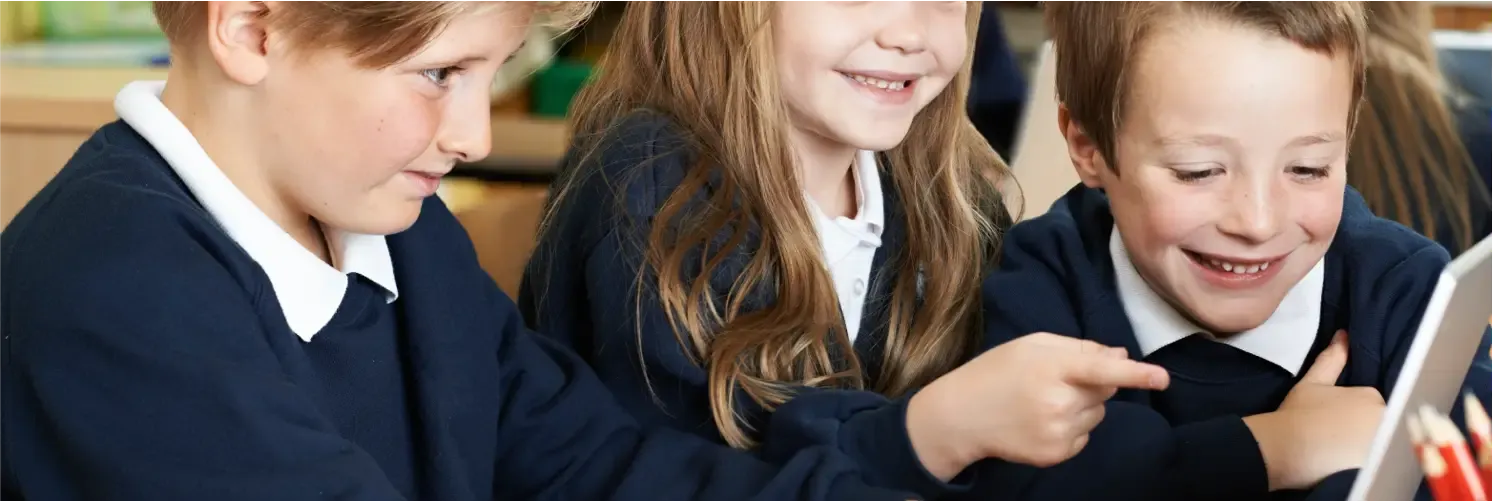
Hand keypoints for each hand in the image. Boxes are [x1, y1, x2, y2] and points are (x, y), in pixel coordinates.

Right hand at [906, 333, 1170, 479]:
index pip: (1101, 370)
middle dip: (1093, 383)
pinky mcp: (1055, 454)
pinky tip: (1042, 420)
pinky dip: (1073, 428)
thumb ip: (1079, 347)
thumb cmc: (996, 372)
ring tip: (1044, 401)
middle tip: (1056, 379)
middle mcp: (1057, 403)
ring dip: (1082, 406)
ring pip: (1098, 415)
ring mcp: (1057, 432)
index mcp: (1051, 369)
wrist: (961, 416)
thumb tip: (1121, 356)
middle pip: (1106, 391)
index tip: (1162, 378)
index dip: (1135, 374)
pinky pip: (1085, 437)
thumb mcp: (1032, 346)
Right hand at [1243, 330, 1385, 490]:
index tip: (1332, 421)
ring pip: (1379, 444)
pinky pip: (1377, 464)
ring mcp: (1385, 447)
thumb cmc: (1298, 413)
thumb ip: (1332, 359)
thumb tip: (1343, 334)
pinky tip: (1345, 465)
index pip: (1370, 403)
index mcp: (1374, 398)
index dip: (1351, 412)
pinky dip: (1365, 464)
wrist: (1286, 450)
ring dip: (1365, 446)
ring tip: (1339, 453)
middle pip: (1379, 423)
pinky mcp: (1378, 469)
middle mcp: (1387, 421)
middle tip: (1335, 438)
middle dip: (1363, 429)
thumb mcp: (1312, 383)